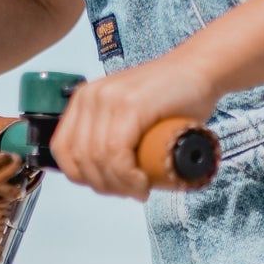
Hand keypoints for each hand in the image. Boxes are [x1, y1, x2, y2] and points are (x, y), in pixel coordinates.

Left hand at [50, 53, 216, 199]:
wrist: (200, 71)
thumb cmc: (172, 100)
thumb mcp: (129, 122)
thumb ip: (111, 140)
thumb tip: (103, 179)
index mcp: (84, 101)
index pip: (64, 152)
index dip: (84, 178)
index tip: (110, 187)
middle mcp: (90, 97)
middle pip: (80, 161)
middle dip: (105, 186)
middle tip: (130, 191)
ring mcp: (108, 98)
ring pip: (98, 160)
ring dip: (119, 185)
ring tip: (139, 188)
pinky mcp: (129, 105)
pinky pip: (116, 154)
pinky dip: (128, 177)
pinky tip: (142, 182)